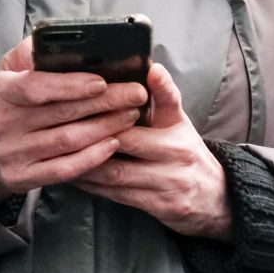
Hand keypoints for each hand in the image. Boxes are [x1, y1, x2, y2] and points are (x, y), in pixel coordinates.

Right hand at [0, 37, 149, 203]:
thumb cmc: (9, 105)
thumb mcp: (9, 73)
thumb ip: (30, 53)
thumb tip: (55, 37)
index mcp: (2, 91)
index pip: (35, 87)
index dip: (70, 85)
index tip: (102, 81)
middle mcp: (5, 123)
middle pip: (61, 113)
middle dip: (105, 102)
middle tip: (135, 94)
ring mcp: (14, 153)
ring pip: (68, 141)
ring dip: (105, 127)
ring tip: (131, 115)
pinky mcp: (24, 177)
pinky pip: (64, 169)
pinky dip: (92, 158)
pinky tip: (112, 145)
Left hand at [72, 63, 233, 239]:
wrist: (215, 198)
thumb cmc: (185, 151)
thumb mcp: (178, 121)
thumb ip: (163, 95)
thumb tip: (152, 66)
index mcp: (177, 128)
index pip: (160, 104)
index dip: (133, 96)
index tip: (104, 87)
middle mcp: (176, 154)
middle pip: (125, 141)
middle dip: (91, 133)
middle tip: (60, 124)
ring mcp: (168, 182)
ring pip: (116, 172)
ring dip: (84, 161)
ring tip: (58, 151)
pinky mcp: (159, 206)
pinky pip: (117, 195)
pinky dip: (92, 185)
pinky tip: (72, 174)